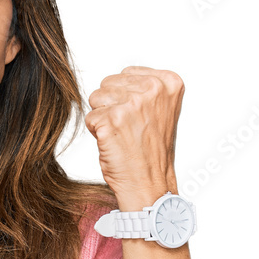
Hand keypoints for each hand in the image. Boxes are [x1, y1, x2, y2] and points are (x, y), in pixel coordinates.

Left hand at [84, 66, 184, 205]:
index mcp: (169, 82)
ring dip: (102, 118)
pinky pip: (89, 118)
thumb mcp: (160, 110)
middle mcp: (153, 89)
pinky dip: (96, 133)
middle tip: (129, 129)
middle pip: (107, 84)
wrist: (149, 184)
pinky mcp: (112, 120)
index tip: (140, 118)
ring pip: (96, 98)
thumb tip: (117, 79)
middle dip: (111, 106)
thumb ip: (144, 88)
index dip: (125, 97)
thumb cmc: (151, 151)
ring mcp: (133, 104)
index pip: (125, 74)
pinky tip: (113, 144)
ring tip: (121, 135)